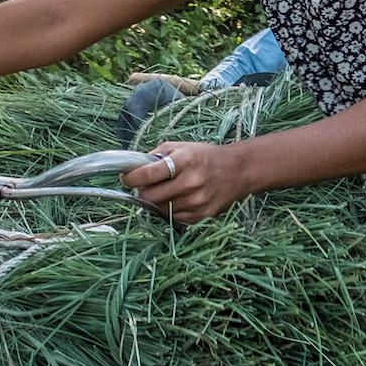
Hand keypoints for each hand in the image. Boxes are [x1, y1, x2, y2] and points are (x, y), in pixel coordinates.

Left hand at [122, 139, 252, 223]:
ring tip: (165, 191)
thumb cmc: (205, 157)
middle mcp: (191, 182)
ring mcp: (197, 201)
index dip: (131, 177)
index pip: (147, 174)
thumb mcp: (181, 147)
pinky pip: (174, 218)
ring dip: (157, 202)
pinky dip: (170, 210)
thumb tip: (134, 168)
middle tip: (146, 185)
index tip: (126, 177)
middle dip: (143, 191)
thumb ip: (156, 156)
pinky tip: (177, 199)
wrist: (238, 171)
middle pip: (149, 196)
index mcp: (184, 161)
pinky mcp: (202, 215)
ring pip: (159, 209)